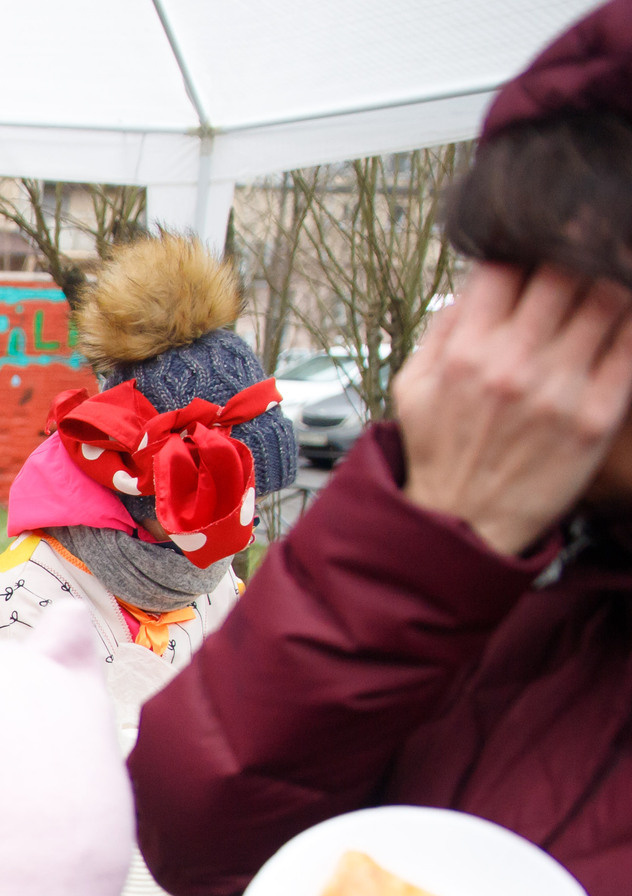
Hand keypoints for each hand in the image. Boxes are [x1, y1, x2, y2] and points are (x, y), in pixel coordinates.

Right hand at [397, 264, 631, 555]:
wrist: (462, 528)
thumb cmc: (440, 455)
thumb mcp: (413, 388)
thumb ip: (443, 329)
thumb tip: (476, 283)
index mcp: (466, 351)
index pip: (506, 266)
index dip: (526, 243)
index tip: (539, 240)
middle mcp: (513, 364)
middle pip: (564, 271)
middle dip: (578, 250)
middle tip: (590, 243)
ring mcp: (558, 390)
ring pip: (608, 299)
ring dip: (615, 277)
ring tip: (614, 271)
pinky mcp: (596, 417)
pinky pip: (631, 346)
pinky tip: (627, 313)